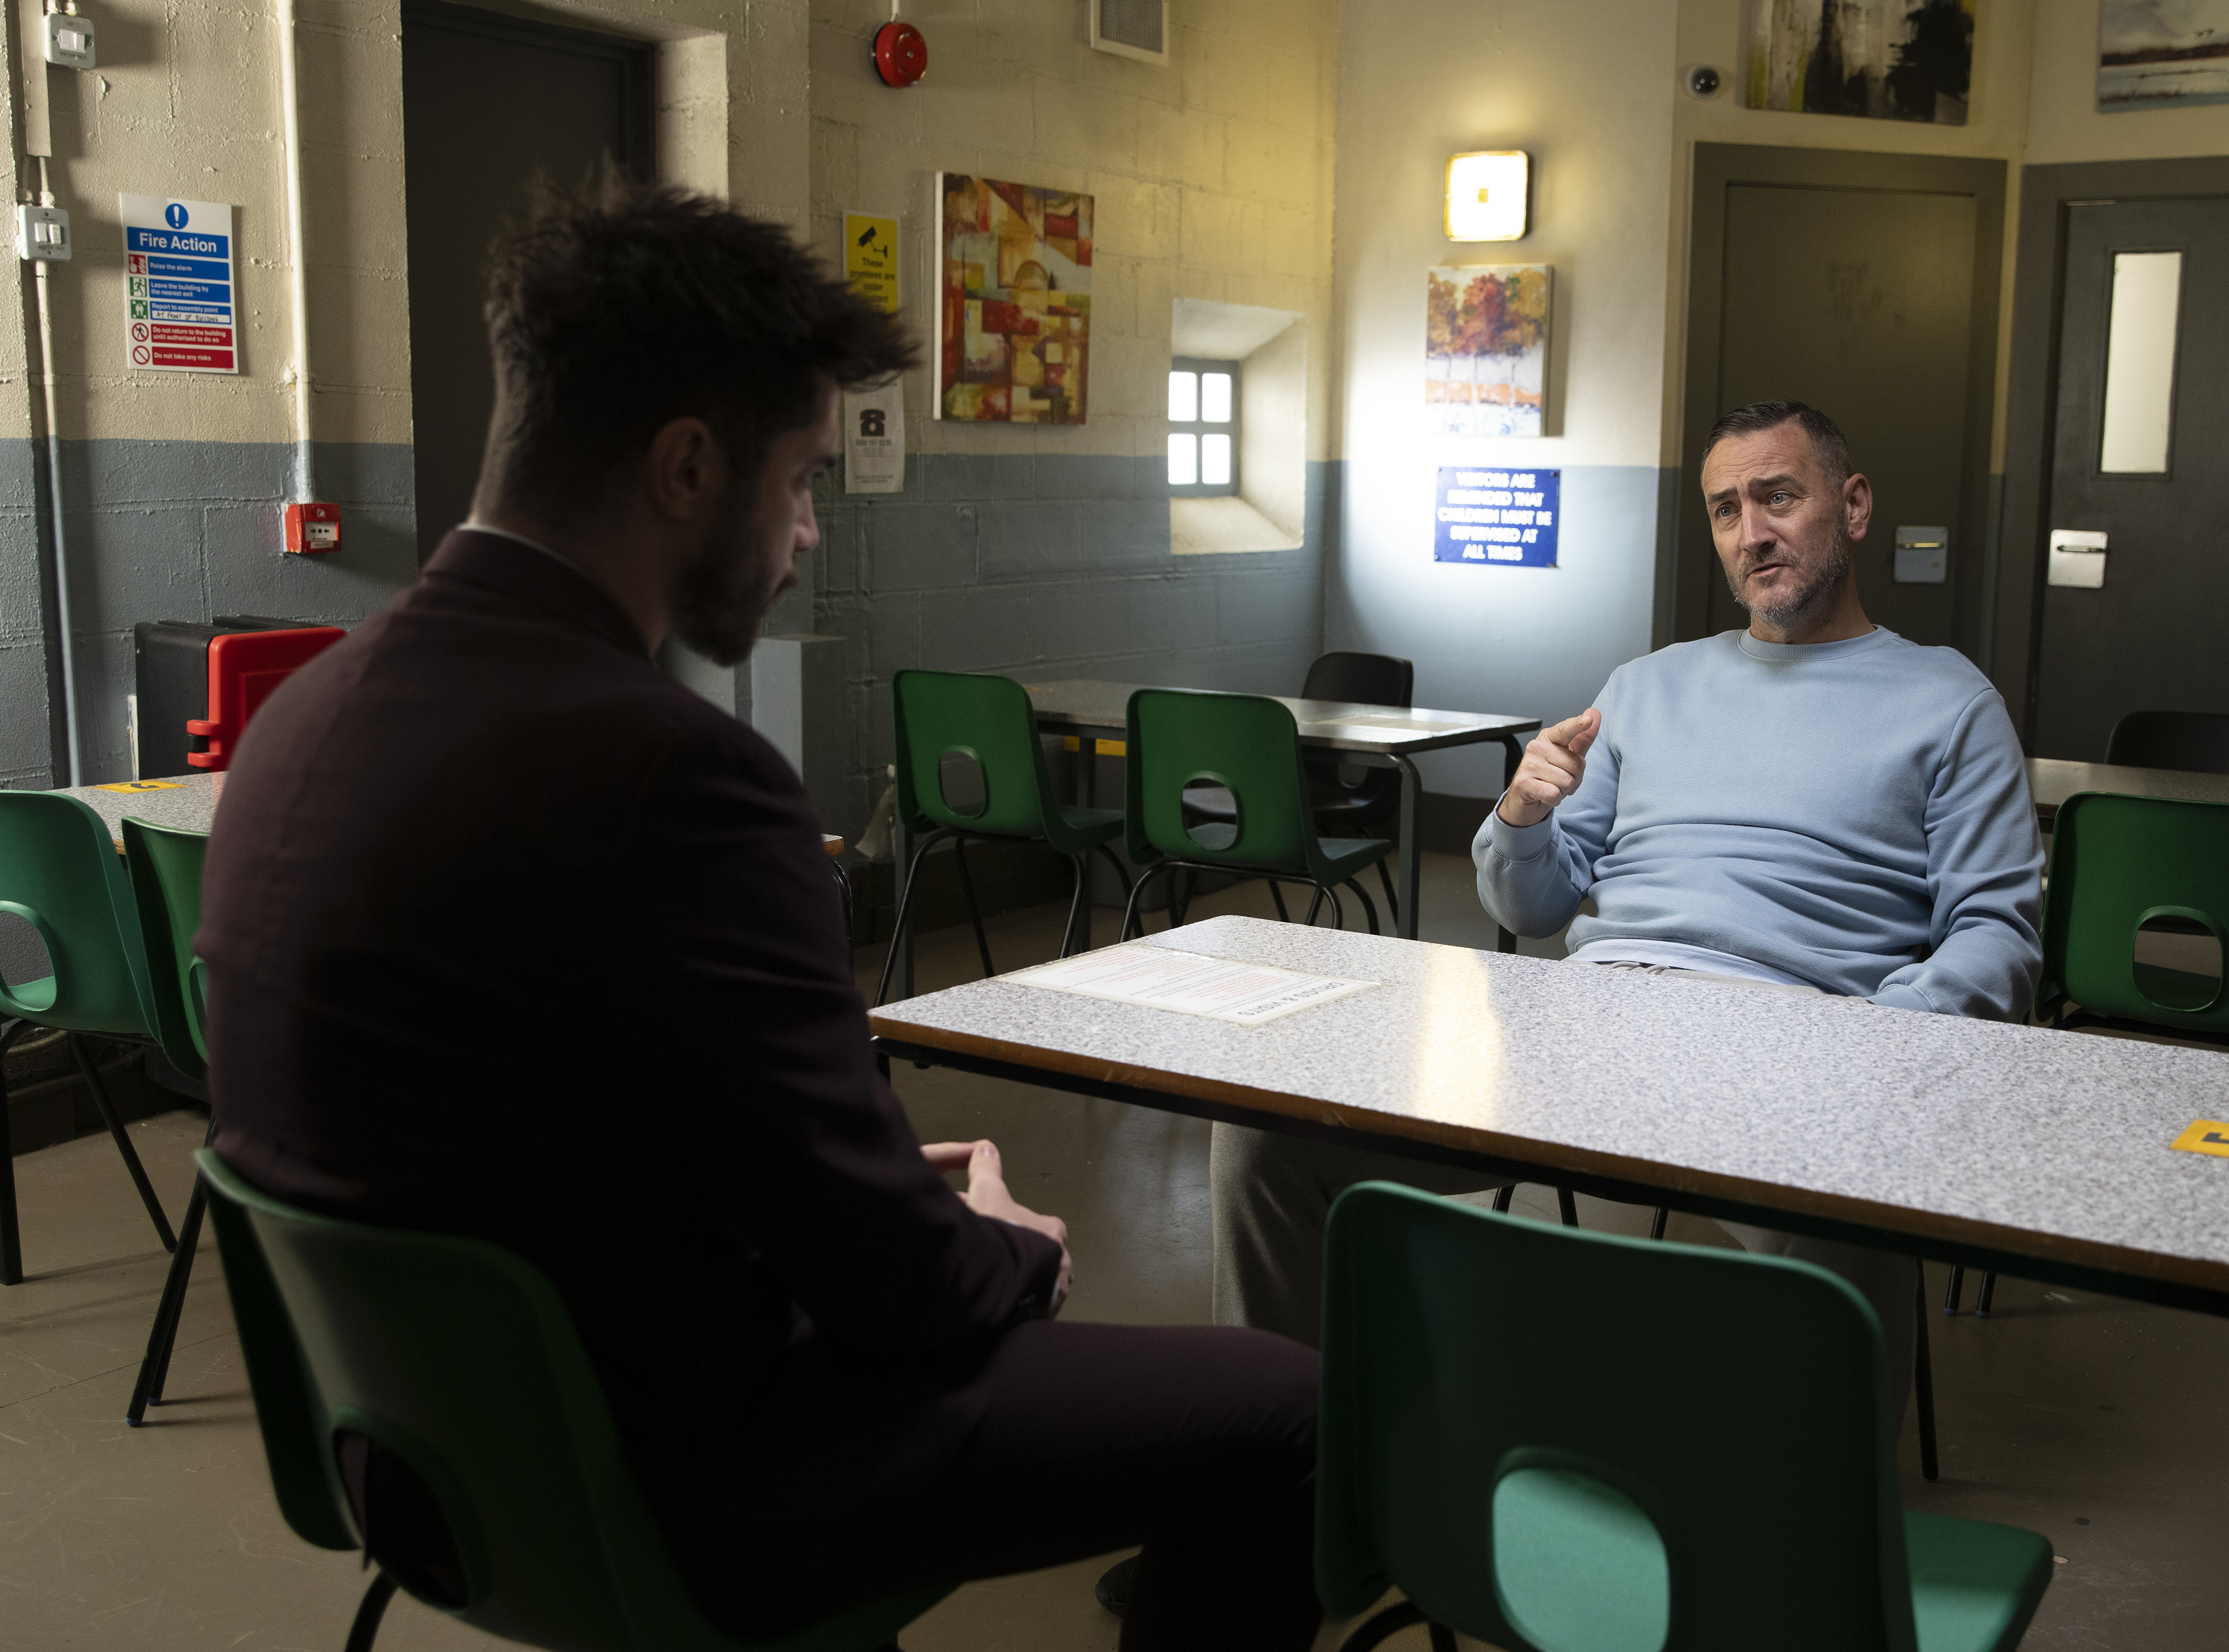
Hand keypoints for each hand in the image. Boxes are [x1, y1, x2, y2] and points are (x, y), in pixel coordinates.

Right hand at [921, 1140, 1072, 1313]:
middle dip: (1020, 1254)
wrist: (1001, 1287)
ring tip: (995, 1283)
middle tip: (996, 1257)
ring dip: (1021, 1283)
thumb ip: (987, 1171)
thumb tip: (985, 1148)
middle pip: (1042, 1255)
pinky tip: (998, 1305)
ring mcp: (1054, 1292)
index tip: (1004, 1228)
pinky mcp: (1042, 1317)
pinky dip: (1018, 1307)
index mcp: (1052, 1231)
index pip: (1045, 1225)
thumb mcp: (987, 1195)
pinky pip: (1031, 1310)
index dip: (1020, 1224)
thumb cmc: (1001, 1240)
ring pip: (1039, 1283)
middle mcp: (1061, 1263)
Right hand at [1496, 708, 1601, 827]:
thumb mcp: (1568, 756)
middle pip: (1576, 764)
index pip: (1566, 730)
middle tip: (1559, 780)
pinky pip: (1553, 793)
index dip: (1578, 725)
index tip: (1588, 719)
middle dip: (1574, 779)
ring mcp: (1528, 764)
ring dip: (1563, 791)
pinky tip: (1544, 795)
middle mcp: (1537, 747)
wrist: (1524, 799)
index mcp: (1549, 737)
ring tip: (1551, 787)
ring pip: (1566, 781)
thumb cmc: (1547, 776)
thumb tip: (1594, 713)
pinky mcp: (1523, 782)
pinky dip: (1553, 800)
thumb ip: (1583, 737)